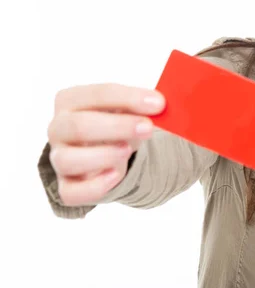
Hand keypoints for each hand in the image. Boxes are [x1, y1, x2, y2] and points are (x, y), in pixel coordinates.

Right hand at [46, 83, 165, 205]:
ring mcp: (59, 158)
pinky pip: (71, 192)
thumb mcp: (129, 108)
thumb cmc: (117, 122)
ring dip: (103, 155)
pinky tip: (116, 175)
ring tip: (129, 150)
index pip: (96, 95)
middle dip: (117, 126)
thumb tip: (163, 104)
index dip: (128, 98)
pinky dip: (94, 186)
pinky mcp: (66, 186)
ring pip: (68, 160)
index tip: (158, 103)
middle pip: (78, 126)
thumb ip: (143, 104)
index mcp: (70, 100)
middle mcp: (58, 128)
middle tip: (148, 128)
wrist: (110, 150)